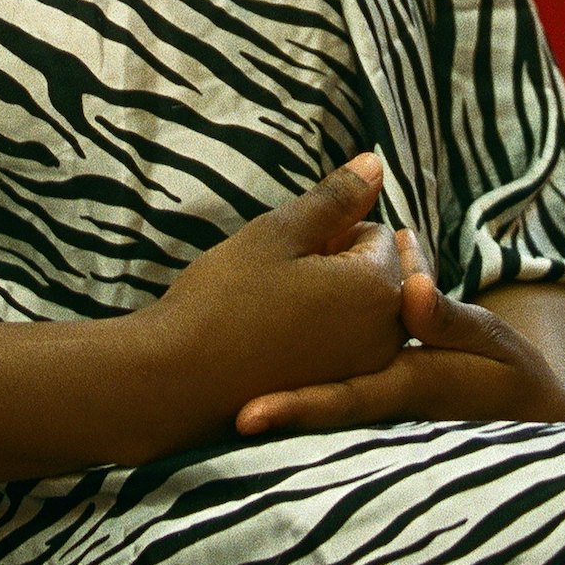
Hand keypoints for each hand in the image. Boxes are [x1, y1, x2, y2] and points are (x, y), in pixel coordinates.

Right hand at [142, 154, 407, 434]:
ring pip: (362, 314)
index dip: (332, 233)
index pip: (379, 236)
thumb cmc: (225, 299)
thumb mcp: (279, 233)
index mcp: (378, 290)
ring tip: (277, 307)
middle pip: (378, 277)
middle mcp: (386, 339)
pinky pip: (346, 351)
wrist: (178, 382)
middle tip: (282, 279)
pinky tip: (276, 339)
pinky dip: (322, 338)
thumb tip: (376, 164)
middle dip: (341, 267)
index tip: (289, 252)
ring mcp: (364, 375)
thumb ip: (335, 198)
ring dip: (332, 301)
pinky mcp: (338, 399)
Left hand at [232, 237, 564, 438]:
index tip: (245, 418)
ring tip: (214, 402)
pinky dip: (294, 391)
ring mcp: (373, 414)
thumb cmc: (504, 371)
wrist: (521, 415)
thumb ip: (447, 318)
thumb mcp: (486, 340)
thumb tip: (411, 292)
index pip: (344, 401)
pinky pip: (325, 398)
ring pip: (315, 405)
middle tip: (211, 418)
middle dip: (266, 415)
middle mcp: (381, 409)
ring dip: (272, 399)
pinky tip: (250, 389)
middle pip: (314, 410)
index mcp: (408, 389)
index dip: (295, 409)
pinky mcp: (367, 406)